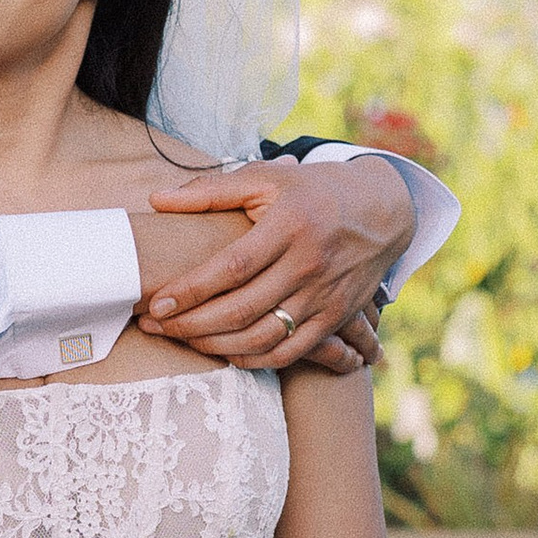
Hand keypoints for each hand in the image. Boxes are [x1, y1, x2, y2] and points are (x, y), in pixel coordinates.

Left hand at [142, 158, 410, 367]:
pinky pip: (289, 352)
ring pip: (262, 337)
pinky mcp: (335, 318)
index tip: (157, 303)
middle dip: (191, 324)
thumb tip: (157, 199)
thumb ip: (211, 190)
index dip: (192, 289)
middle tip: (154, 325)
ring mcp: (326, 296)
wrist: (384, 210)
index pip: (232, 267)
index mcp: (290, 225)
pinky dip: (253, 360)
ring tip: (181, 339)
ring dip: (215, 346)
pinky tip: (223, 352)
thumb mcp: (267, 177)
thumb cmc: (313, 191)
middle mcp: (310, 264)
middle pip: (242, 309)